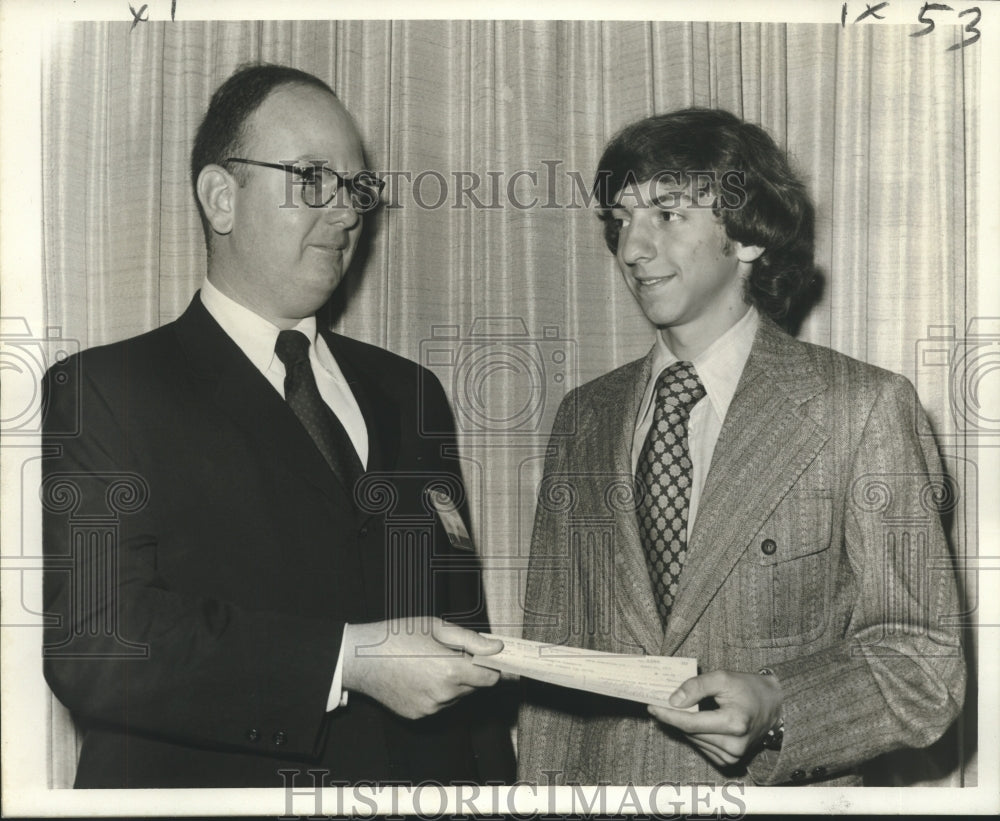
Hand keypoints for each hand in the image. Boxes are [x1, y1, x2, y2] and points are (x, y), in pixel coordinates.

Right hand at [341, 617, 502, 718]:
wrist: (361, 659)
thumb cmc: (397, 636)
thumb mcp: (436, 627)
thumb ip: (471, 639)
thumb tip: (497, 647)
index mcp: (450, 669)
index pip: (490, 678)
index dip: (492, 667)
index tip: (489, 659)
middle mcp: (443, 694)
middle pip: (474, 687)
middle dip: (468, 671)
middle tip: (448, 653)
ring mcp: (430, 708)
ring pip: (456, 696)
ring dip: (452, 682)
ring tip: (429, 663)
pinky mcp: (418, 715)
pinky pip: (438, 704)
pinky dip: (436, 692)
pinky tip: (418, 676)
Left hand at [647, 670, 781, 767]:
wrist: (774, 706)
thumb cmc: (748, 689)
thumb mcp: (722, 677)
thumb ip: (696, 686)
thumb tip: (673, 701)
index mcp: (734, 723)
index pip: (690, 723)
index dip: (668, 715)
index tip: (651, 706)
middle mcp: (734, 745)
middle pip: (689, 732)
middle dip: (673, 717)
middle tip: (660, 701)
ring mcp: (732, 756)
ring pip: (693, 740)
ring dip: (684, 725)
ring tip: (682, 708)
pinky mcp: (729, 761)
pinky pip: (701, 746)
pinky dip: (694, 733)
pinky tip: (696, 720)